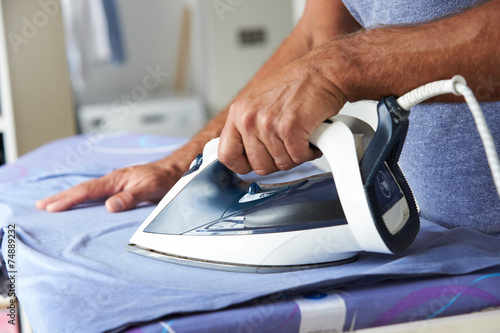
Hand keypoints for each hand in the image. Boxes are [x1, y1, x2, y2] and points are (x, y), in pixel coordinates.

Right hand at [36, 159, 183, 212]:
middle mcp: (114, 180)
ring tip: (52, 204)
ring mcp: (117, 183)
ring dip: (70, 197)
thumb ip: (130, 197)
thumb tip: (108, 207)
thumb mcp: (150, 189)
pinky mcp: (122, 187)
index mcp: (117, 180)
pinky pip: (97, 193)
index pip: (88, 191)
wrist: (177, 170)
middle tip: (40, 206)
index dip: (68, 199)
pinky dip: (84, 197)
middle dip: (61, 197)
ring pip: (88, 191)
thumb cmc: (165, 179)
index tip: (51, 207)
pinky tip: (80, 202)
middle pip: (82, 189)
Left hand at [218, 57, 345, 174]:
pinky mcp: (290, 129)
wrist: (322, 72)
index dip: (242, 166)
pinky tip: (310, 137)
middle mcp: (249, 118)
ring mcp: (268, 124)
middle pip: (258, 165)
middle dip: (277, 162)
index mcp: (238, 113)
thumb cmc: (297, 85)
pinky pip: (298, 158)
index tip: (253, 164)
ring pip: (282, 163)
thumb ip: (249, 128)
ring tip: (300, 136)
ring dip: (296, 155)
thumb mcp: (259, 103)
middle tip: (287, 148)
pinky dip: (309, 151)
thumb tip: (246, 153)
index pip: (226, 155)